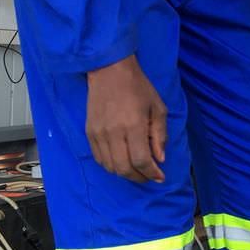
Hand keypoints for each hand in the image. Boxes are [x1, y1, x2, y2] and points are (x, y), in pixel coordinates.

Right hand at [86, 55, 166, 183]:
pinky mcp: (89, 132)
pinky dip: (111, 165)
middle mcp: (113, 133)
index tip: (160, 176)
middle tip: (149, 176)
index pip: (141, 160)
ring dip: (125, 173)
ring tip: (137, 170)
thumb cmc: (138, 88)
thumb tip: (160, 158)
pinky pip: (99, 158)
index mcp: (133, 126)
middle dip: (139, 177)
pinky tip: (122, 162)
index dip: (152, 173)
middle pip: (124, 168)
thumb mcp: (158, 108)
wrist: (109, 71)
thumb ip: (160, 135)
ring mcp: (98, 134)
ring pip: (110, 166)